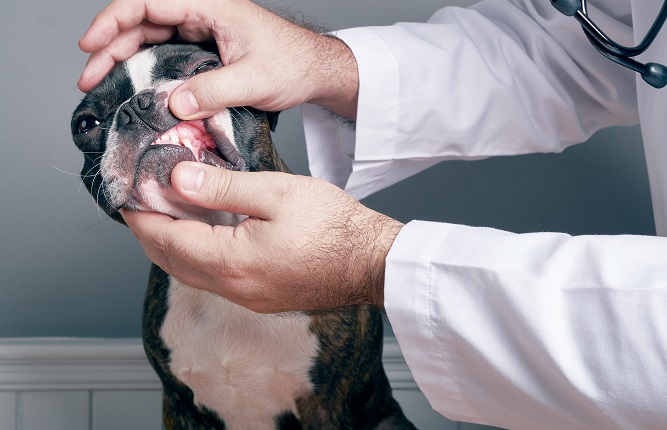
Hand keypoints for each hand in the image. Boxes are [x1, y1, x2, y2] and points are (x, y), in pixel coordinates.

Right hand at [78, 0, 358, 118]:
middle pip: (141, 20)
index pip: (148, 2)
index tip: (91, 44)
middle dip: (110, 46)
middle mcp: (201, 12)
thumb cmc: (293, 64)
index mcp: (211, 5)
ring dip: (123, 59)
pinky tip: (132, 88)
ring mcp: (202, 30)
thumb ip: (215, 90)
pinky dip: (145, 69)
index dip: (113, 21)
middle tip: (88, 78)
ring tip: (100, 86)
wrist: (315, 71)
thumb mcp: (255, 80)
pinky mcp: (205, 49)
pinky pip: (165, 54)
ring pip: (150, 38)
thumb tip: (174, 103)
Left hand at [120, 162, 402, 312]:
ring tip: (164, 219)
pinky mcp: (263, 299)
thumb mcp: (276, 192)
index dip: (142, 218)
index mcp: (232, 261)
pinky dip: (196, 259)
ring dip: (172, 249)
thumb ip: (222, 187)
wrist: (370, 261)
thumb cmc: (333, 225)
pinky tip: (203, 240)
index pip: (168, 240)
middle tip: (137, 208)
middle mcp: (235, 288)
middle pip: (172, 264)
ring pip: (191, 276)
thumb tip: (177, 180)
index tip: (126, 198)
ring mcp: (249, 298)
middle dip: (149, 235)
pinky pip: (215, 281)